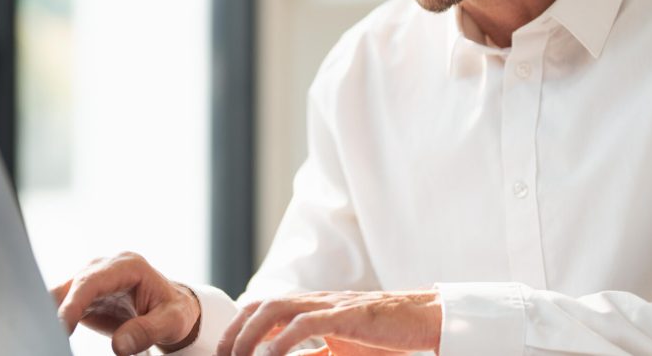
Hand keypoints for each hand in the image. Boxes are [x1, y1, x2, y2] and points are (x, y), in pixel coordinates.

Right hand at [53, 252, 200, 355]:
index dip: (74, 302)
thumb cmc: (174, 311)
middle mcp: (107, 267)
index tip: (61, 325)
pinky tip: (49, 332)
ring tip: (44, 334)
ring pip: (62, 292)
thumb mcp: (172, 322)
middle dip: (55, 306)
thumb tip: (119, 346)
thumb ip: (147, 331)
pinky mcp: (87, 293)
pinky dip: (54, 316)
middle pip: (72, 284)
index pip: (92, 280)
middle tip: (45, 333)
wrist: (173, 308)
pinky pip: (64, 302)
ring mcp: (95, 278)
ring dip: (50, 310)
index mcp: (129, 266)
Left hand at [215, 290, 440, 355]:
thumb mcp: (342, 351)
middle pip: (262, 305)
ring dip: (251, 333)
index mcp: (314, 308)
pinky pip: (307, 324)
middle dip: (235, 331)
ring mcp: (331, 306)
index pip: (265, 309)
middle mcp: (317, 301)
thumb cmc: (387, 337)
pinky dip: (283, 340)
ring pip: (276, 308)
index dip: (239, 327)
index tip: (225, 354)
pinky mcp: (347, 315)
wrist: (426, 320)